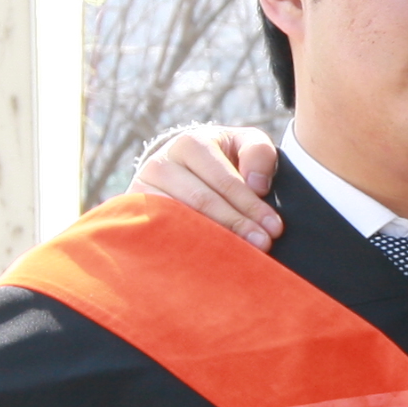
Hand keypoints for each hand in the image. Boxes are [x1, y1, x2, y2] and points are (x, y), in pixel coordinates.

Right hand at [134, 124, 286, 248]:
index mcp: (191, 143)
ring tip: (239, 259)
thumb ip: (258, 153)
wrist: (180, 168)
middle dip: (236, 225)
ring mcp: (142, 189)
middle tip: (263, 246)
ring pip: (179, 221)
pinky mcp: (132, 213)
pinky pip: (159, 235)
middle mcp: (161, 163)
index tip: (274, 229)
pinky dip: (183, 249)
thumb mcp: (244, 144)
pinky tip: (205, 263)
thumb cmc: (222, 159)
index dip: (251, 206)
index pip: (225, 181)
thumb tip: (257, 186)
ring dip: (212, 242)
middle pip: (202, 202)